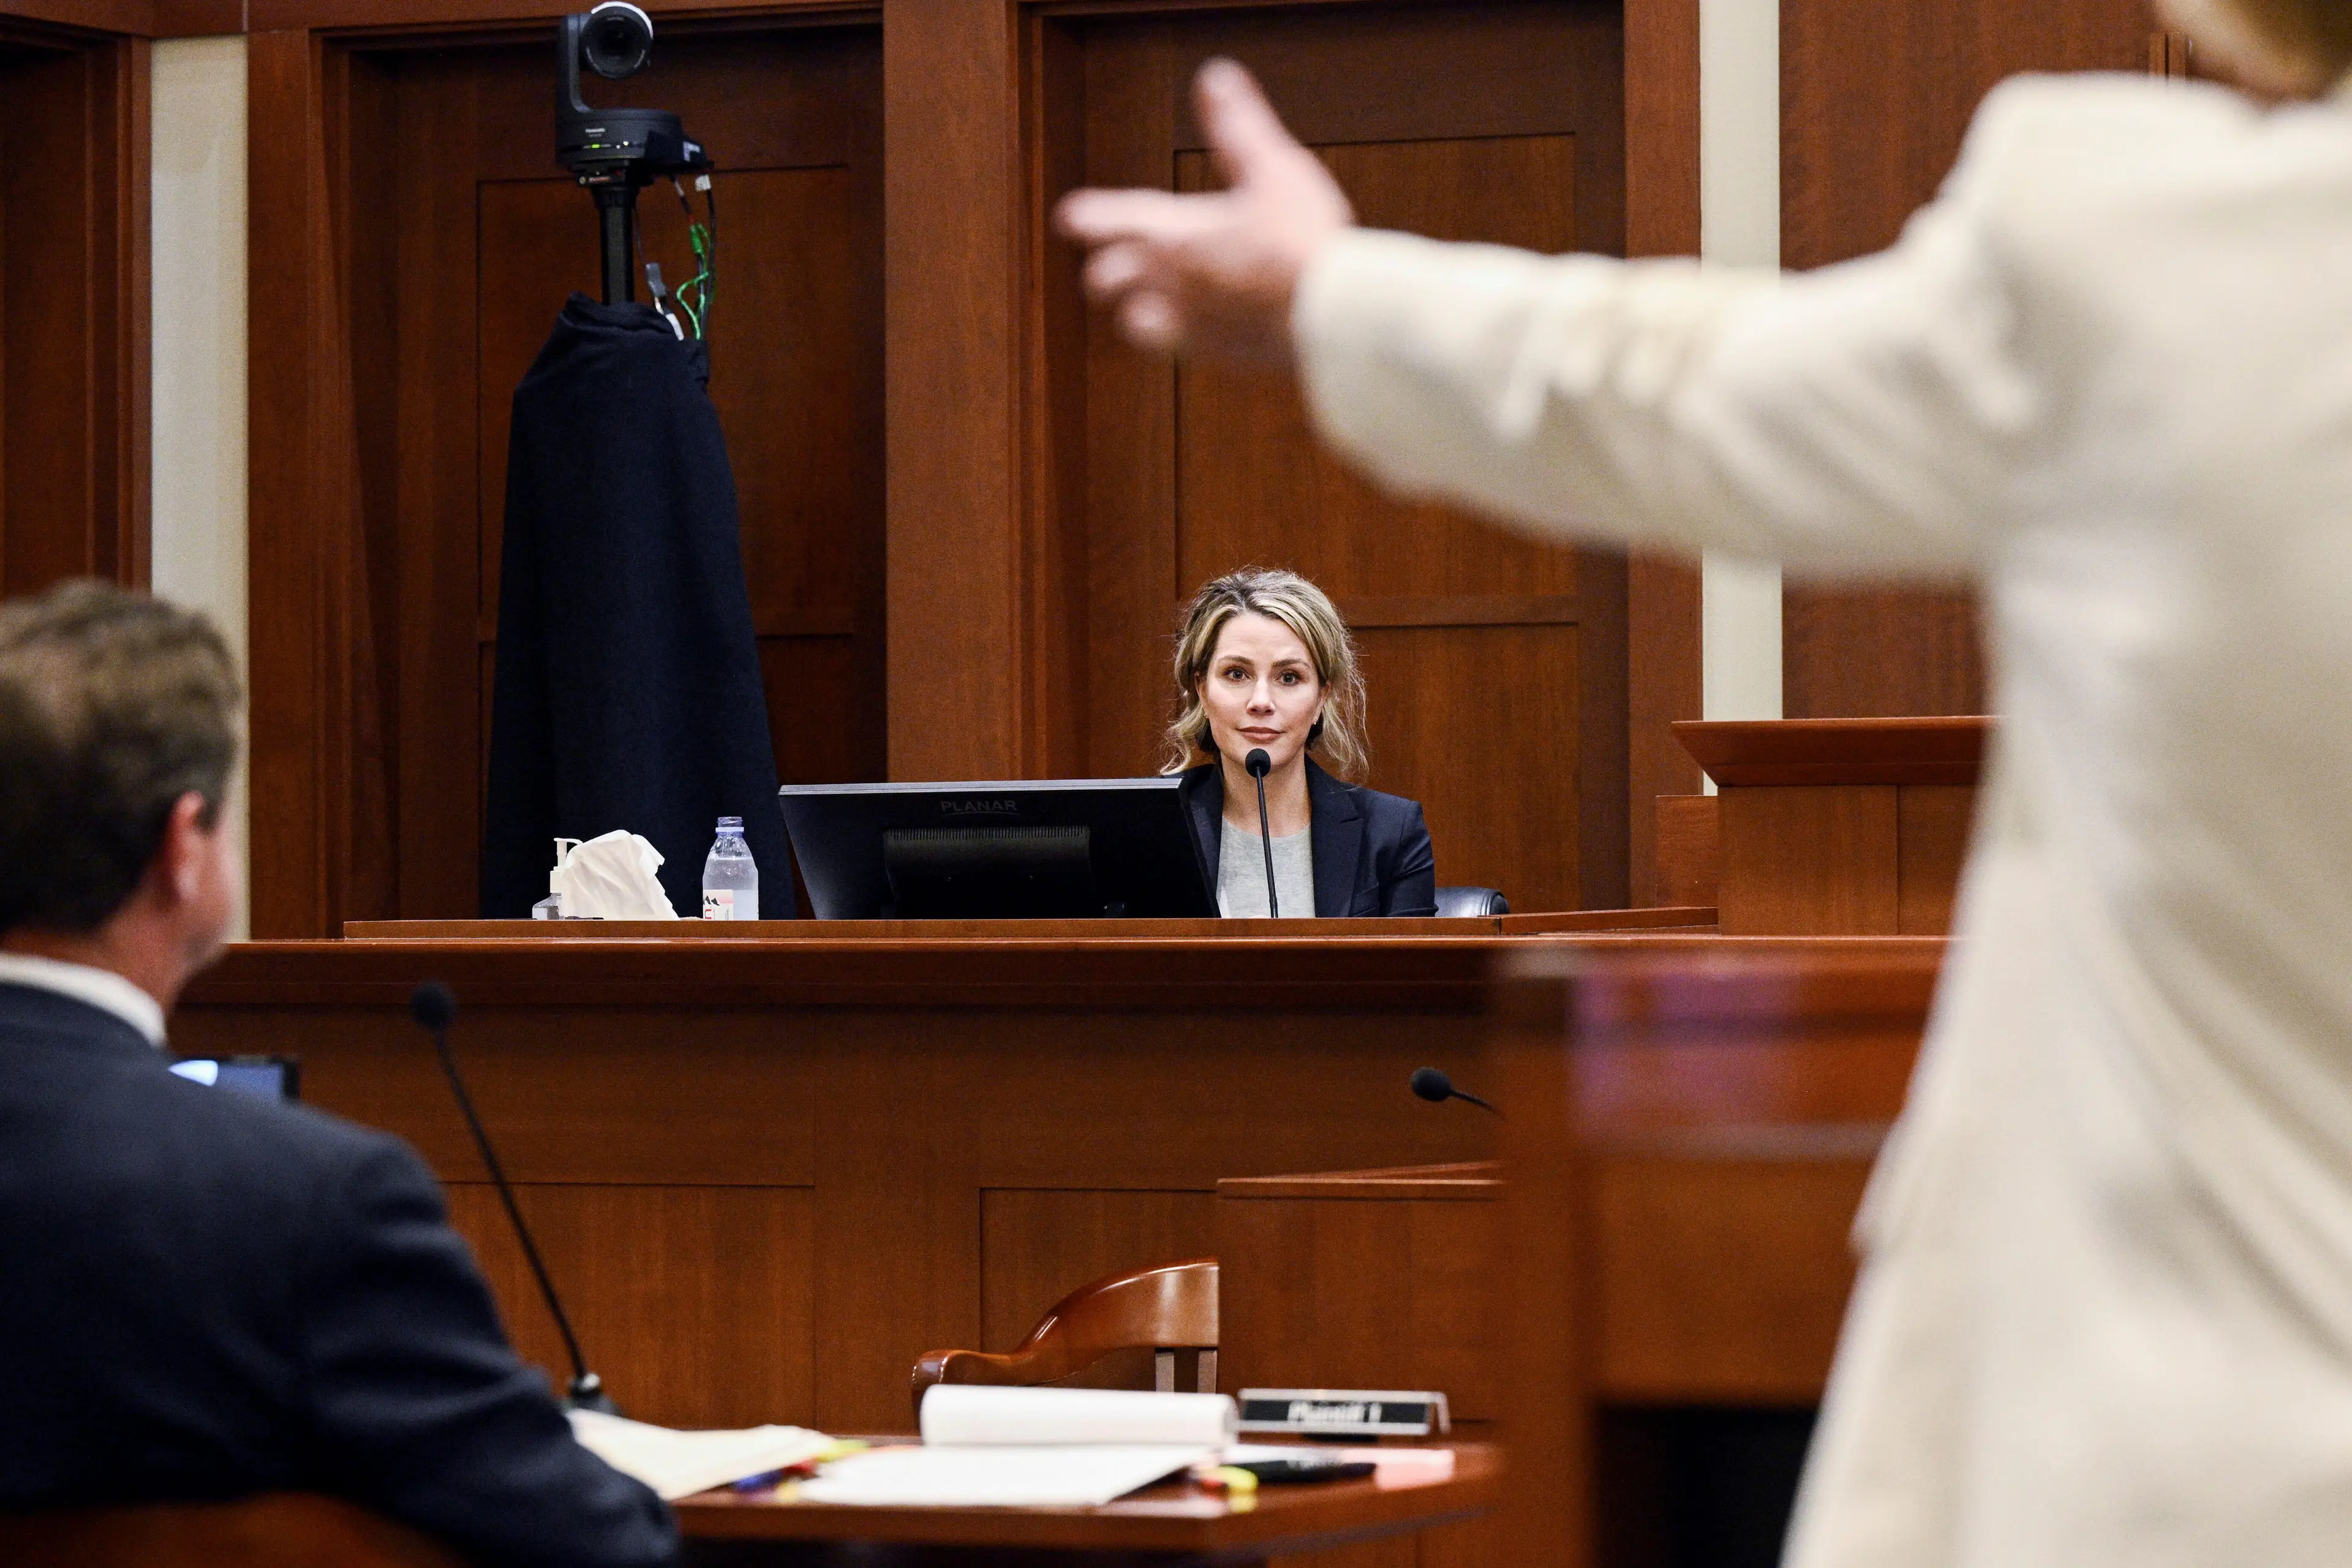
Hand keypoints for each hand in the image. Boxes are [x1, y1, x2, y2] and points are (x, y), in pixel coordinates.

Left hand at [1056, 59, 1352, 363]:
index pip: (1116, 220)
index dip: (1090, 216)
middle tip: (1103, 268)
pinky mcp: (1211, 354)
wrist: (1331, 317)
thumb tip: (1214, 77)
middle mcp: (1168, 282)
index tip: (1068, 218)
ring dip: (1130, 308)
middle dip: (1103, 271)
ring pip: (1131, 321)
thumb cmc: (1303, 239)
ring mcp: (1186, 323)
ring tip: (1139, 302)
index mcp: (1175, 234)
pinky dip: (1168, 336)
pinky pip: (1170, 349)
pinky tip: (1186, 330)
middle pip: (1107, 279)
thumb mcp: (1274, 168)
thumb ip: (1238, 125)